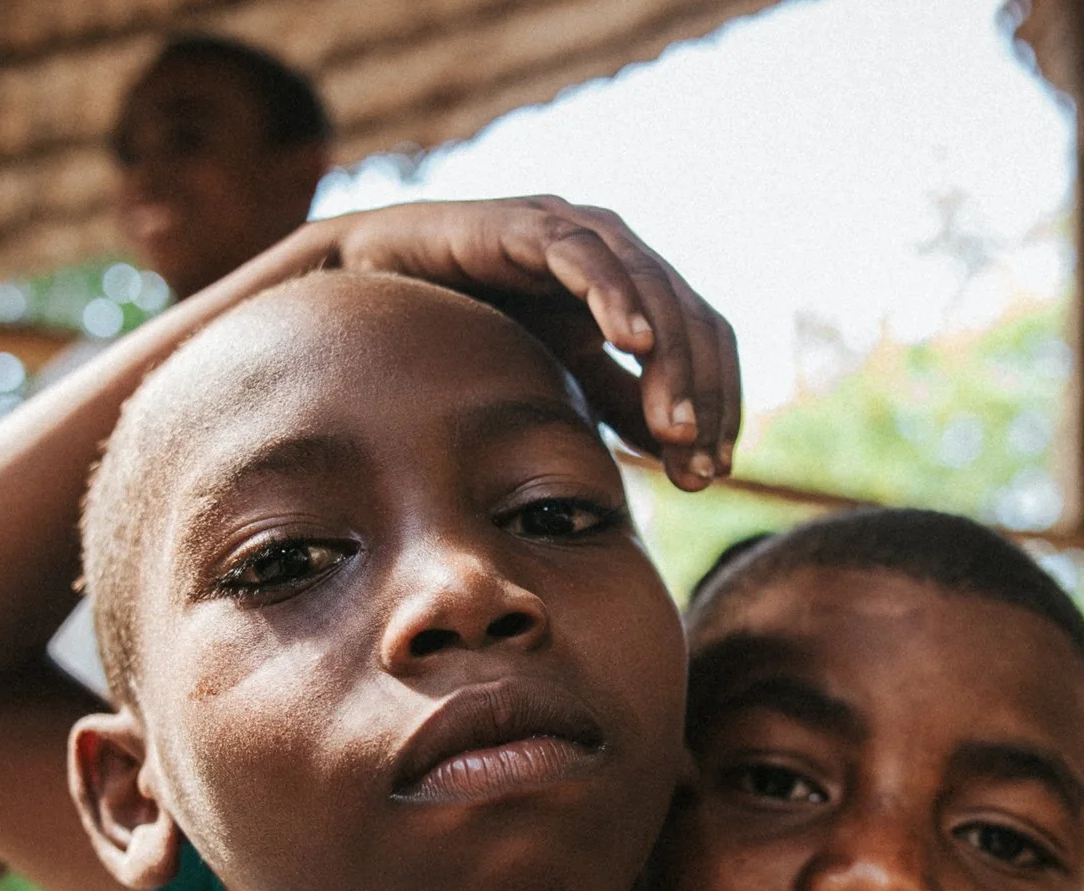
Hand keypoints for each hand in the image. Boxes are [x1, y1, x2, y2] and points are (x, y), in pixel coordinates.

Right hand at [316, 198, 738, 488]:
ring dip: (671, 361)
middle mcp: (613, 259)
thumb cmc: (462, 334)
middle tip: (701, 465)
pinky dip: (615, 296)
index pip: (703, 347)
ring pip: (651, 290)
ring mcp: (573, 235)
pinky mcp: (526, 224)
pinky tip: (633, 344)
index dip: (718, 406)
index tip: (710, 472)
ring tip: (676, 428)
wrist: (365, 292)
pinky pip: (585, 257)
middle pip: (690, 321)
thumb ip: (618, 408)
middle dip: (702, 396)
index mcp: (631, 297)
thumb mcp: (557, 384)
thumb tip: (681, 456)